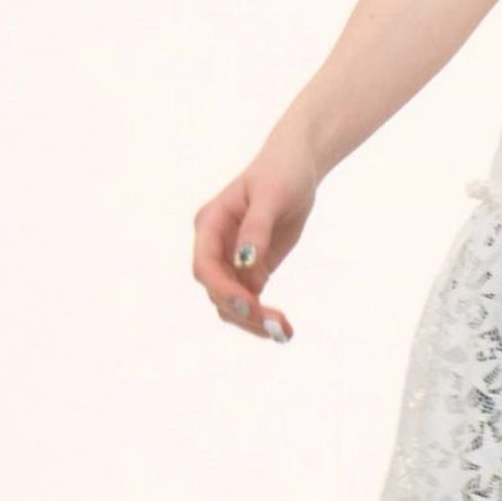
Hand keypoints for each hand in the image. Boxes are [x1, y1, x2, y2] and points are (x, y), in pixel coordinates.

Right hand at [191, 140, 316, 341]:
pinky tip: (283, 328)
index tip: (251, 304)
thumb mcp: (271, 196)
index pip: (205, 265)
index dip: (222, 288)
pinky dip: (262, 316)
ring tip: (284, 333)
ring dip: (252, 321)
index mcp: (211, 223)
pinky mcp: (250, 269)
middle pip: (216, 290)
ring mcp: (230, 260)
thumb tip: (244, 262)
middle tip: (275, 327)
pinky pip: (248, 300)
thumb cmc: (281, 173)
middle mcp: (215, 245)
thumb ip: (256, 228)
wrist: (296, 167)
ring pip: (230, 302)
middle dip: (242, 311)